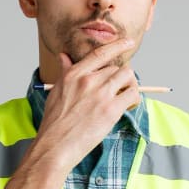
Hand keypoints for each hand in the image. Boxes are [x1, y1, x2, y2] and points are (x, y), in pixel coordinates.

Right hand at [33, 39, 139, 171]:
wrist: (55, 145)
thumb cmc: (54, 123)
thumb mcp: (56, 92)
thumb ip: (65, 72)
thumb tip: (64, 56)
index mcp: (74, 74)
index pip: (100, 53)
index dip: (117, 46)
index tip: (127, 42)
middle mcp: (88, 80)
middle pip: (116, 68)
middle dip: (120, 79)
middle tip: (118, 92)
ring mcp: (100, 93)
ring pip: (127, 77)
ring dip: (129, 86)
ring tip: (124, 98)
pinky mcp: (111, 109)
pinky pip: (132, 94)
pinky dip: (134, 99)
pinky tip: (128, 106)